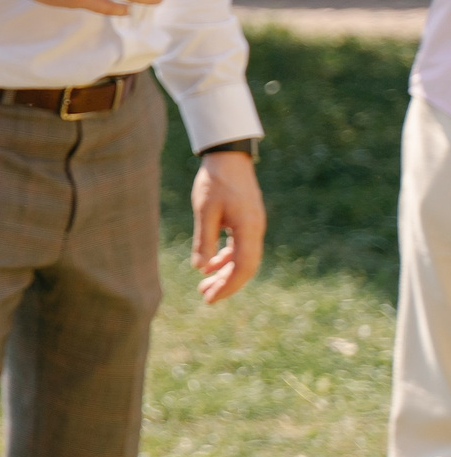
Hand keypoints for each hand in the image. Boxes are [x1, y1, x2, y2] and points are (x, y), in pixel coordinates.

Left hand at [191, 149, 265, 303]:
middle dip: (226, 284)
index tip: (211, 298)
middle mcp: (256, 230)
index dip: (229, 285)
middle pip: (245, 267)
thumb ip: (203, 240)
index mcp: (249, 229)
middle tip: (206, 297)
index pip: (243, 267)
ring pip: (242, 258)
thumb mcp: (205, 211)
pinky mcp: (246, 222)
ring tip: (203, 285)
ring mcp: (253, 226)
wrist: (229, 157)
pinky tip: (209, 266)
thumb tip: (201, 268)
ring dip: (224, 272)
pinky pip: (239, 247)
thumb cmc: (215, 182)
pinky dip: (226, 258)